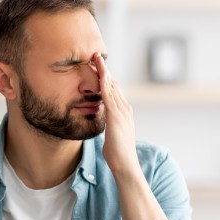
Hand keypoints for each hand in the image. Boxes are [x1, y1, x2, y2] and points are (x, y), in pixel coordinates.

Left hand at [92, 53, 141, 176]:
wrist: (125, 165)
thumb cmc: (117, 153)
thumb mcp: (111, 134)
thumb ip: (108, 124)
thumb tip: (103, 119)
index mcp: (123, 112)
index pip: (114, 90)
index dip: (106, 77)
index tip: (98, 66)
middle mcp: (125, 108)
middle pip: (113, 83)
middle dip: (104, 69)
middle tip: (95, 55)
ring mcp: (122, 112)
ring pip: (112, 86)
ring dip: (104, 71)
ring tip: (95, 58)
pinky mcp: (116, 117)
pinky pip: (109, 96)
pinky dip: (105, 84)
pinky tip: (100, 74)